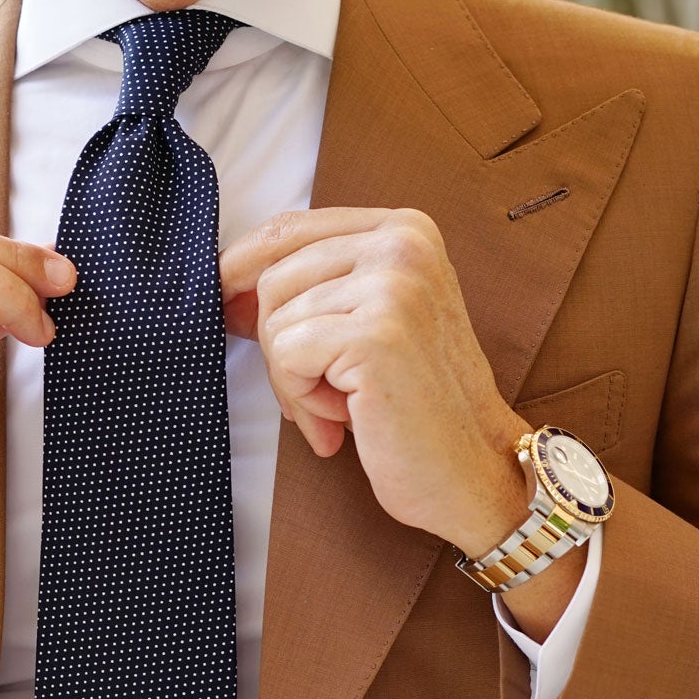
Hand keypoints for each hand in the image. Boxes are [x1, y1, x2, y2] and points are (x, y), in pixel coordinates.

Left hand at [218, 207, 531, 557]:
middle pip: (273, 276)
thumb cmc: (415, 403)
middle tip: (318, 393)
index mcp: (405, 229)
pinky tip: (345, 418)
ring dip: (293, 379)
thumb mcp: (369, 320)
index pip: (290, 228)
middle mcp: (403, 244)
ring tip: (342, 406)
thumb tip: (226, 278)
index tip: (228, 308)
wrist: (471, 470)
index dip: (243, 269)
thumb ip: (315, 286)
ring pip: (276, 320)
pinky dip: (302, 399)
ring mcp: (393, 285)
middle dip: (278, 345)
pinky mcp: (376, 333)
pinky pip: (287, 356)